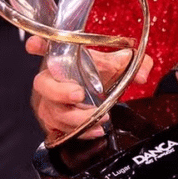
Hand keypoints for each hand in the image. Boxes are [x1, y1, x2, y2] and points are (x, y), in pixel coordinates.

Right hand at [26, 35, 152, 140]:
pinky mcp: (53, 123)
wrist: (96, 98)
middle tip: (79, 94)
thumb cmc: (99, 76)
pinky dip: (78, 133)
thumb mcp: (117, 66)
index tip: (34, 45)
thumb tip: (143, 75)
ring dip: (76, 117)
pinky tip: (94, 131)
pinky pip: (59, 130)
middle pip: (42, 85)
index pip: (45, 47)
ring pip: (52, 112)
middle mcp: (50, 80)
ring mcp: (49, 103)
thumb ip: (135, 65)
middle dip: (59, 91)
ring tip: (101, 118)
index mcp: (62, 59)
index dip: (38, 45)